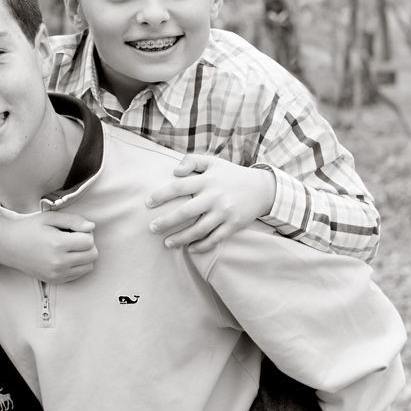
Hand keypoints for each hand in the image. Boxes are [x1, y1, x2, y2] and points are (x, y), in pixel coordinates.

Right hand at [0, 212, 97, 282]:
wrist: (10, 246)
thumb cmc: (30, 229)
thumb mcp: (50, 217)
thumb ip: (73, 220)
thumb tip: (91, 226)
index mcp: (58, 244)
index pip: (89, 241)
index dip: (86, 232)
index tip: (75, 229)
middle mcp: (59, 262)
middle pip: (92, 255)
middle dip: (87, 244)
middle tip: (74, 237)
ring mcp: (57, 274)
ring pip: (88, 266)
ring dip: (84, 255)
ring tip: (70, 247)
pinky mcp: (55, 280)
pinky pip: (79, 274)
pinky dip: (77, 265)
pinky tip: (65, 256)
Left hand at [146, 155, 275, 253]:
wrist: (262, 188)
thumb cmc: (231, 174)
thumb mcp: (213, 162)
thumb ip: (192, 161)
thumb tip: (174, 172)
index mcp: (207, 180)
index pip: (178, 187)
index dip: (161, 195)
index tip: (148, 203)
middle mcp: (214, 197)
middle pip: (185, 212)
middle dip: (166, 222)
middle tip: (152, 228)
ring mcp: (224, 212)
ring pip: (198, 230)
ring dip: (180, 238)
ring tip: (166, 243)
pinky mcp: (233, 225)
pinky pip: (215, 239)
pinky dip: (201, 246)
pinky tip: (190, 249)